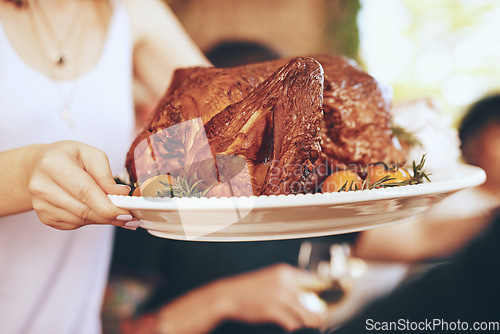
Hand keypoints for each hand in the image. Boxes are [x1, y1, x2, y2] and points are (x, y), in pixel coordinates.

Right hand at [27, 140, 134, 229]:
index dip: (107, 206)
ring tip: (119, 214)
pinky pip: (74, 224)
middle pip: (84, 209)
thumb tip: (121, 193)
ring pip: (80, 219)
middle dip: (110, 216)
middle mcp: (42, 186)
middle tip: (131, 218)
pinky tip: (96, 211)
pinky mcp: (44, 216)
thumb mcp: (90, 154)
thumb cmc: (68, 157)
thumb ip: (105, 174)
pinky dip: (89, 220)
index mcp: (54, 165)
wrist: (38, 166)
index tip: (127, 213)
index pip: (85, 191)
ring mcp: (40, 204)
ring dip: (102, 219)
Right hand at [123, 264, 323, 333]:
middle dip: (317, 312)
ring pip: (305, 314)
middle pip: (313, 300)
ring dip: (306, 321)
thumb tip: (307, 298)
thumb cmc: (249, 290)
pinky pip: (292, 322)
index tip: (330, 302)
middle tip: (321, 320)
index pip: (313, 280)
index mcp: (284, 272)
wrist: (227, 296)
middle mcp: (285, 281)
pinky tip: (287, 325)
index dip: (324, 292)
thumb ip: (288, 286)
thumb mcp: (269, 281)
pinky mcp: (273, 310)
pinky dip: (292, 326)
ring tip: (308, 324)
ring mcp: (279, 295)